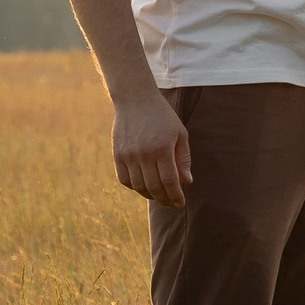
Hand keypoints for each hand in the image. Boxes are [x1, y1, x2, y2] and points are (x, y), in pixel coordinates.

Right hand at [113, 89, 192, 206]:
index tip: (181, 203)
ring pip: (138, 186)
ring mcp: (128, 155)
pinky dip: (135, 187)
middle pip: (154, 187)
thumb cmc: (163, 117)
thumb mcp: (180, 134)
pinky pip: (124, 179)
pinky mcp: (117, 154)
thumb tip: (186, 182)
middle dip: (165, 199)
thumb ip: (183, 159)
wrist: (135, 100)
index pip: (169, 181)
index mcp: (162, 149)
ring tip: (160, 196)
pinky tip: (144, 187)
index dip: (175, 196)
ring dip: (150, 195)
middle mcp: (143, 154)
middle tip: (172, 204)